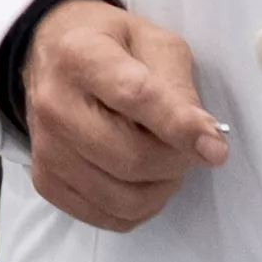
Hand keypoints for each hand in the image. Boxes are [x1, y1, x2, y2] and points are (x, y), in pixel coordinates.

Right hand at [25, 0, 232, 231]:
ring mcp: (46, 148)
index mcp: (82, 56)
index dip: (180, 127)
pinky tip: (142, 179)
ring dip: (162, 187)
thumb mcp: (154, 44)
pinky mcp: (46, 181)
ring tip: (164, 160)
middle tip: (190, 147)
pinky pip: (110, 217)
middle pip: (132, 157)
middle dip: (178, 160)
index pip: (135, 97)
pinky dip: (141, 207)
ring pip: (125, 197)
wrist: (49, 56)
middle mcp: (55, 104)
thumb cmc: (111, 46)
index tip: (215, 148)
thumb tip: (205, 140)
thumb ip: (180, 87)